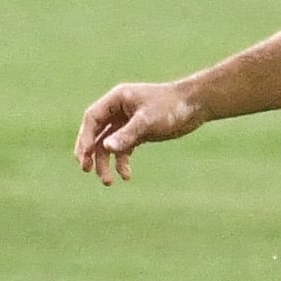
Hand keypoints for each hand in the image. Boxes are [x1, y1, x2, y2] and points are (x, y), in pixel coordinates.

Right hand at [75, 81, 203, 183]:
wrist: (196, 105)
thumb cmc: (171, 106)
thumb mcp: (147, 121)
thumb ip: (127, 135)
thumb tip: (106, 148)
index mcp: (117, 99)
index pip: (92, 119)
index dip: (85, 138)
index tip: (83, 157)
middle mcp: (119, 109)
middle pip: (96, 132)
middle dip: (90, 152)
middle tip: (86, 169)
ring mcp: (128, 122)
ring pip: (109, 144)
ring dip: (106, 162)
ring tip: (108, 182)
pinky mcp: (138, 132)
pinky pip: (124, 149)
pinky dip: (122, 162)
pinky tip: (126, 176)